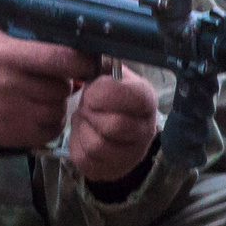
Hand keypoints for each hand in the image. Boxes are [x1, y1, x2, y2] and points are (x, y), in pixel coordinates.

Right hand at [0, 23, 99, 154]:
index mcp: (12, 54)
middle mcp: (13, 83)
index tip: (87, 63)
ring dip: (56, 106)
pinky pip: (45, 133)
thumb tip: (64, 23)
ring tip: (42, 98)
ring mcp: (10, 111)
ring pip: (57, 112)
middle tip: (52, 81)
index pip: (64, 59)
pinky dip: (47, 126)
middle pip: (62, 88)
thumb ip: (26, 30)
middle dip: (63, 85)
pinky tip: (36, 116)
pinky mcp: (6, 134)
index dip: (83, 62)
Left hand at [67, 67, 159, 183]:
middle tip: (86, 105)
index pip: (134, 97)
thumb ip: (101, 64)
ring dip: (83, 129)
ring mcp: (133, 154)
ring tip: (85, 119)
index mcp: (147, 99)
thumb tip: (83, 55)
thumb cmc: (109, 92)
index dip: (105, 93)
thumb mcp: (109, 71)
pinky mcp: (113, 170)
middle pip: (114, 126)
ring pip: (98, 147)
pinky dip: (78, 145)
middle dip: (91, 113)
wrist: (111, 119)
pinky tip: (84, 134)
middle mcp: (147, 130)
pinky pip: (87, 162)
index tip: (91, 89)